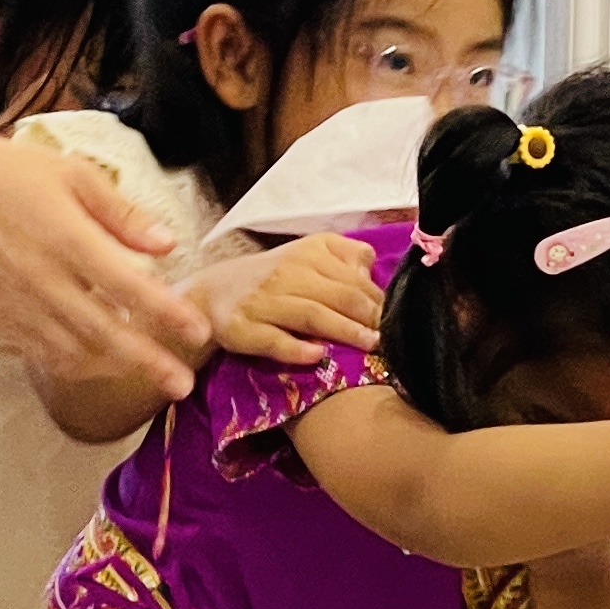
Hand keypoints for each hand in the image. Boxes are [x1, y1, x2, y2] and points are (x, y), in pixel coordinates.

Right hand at [0, 138, 206, 396]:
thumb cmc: (17, 175)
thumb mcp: (78, 177)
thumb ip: (124, 215)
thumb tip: (168, 244)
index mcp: (69, 240)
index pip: (130, 287)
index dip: (167, 313)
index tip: (198, 332)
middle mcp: (44, 280)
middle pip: (105, 333)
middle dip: (148, 362)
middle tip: (181, 384)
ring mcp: (19, 305)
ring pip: (74, 353)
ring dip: (113, 366)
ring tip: (143, 371)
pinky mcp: (0, 318)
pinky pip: (41, 354)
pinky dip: (72, 364)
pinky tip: (94, 362)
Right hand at [193, 234, 382, 365]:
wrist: (213, 293)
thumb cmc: (273, 278)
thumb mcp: (309, 255)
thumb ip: (344, 256)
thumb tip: (372, 269)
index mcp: (308, 252)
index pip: (353, 278)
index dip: (378, 301)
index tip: (396, 319)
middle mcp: (286, 273)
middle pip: (338, 296)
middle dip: (369, 318)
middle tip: (390, 338)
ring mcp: (264, 302)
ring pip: (311, 315)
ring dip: (344, 331)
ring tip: (368, 345)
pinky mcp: (244, 329)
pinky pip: (274, 340)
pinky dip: (297, 349)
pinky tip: (318, 355)